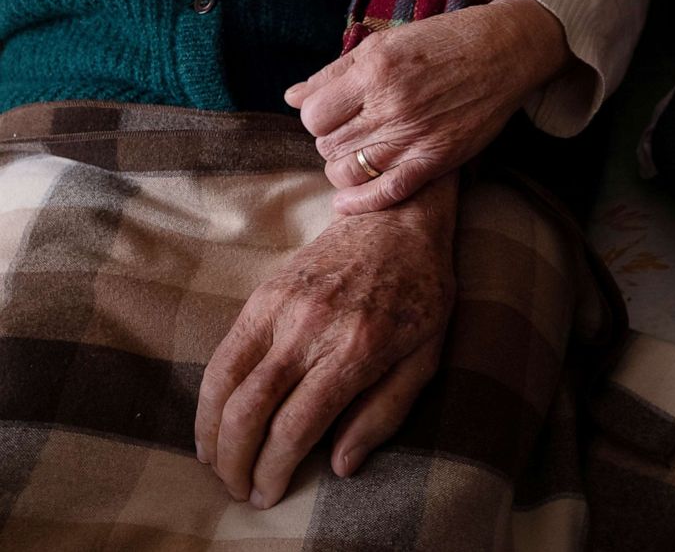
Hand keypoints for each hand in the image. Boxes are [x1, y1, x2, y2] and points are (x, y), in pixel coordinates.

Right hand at [194, 175, 457, 508]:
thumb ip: (384, 413)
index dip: (274, 469)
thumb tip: (340, 465)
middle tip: (237, 489)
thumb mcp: (425, 358)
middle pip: (250, 410)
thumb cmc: (422, 292)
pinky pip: (225, 349)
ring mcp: (282, 306)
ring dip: (211, 431)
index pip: (296, 426)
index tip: (268, 494)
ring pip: (225, 380)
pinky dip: (210, 391)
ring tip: (214, 462)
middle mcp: (311, 328)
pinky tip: (212, 417)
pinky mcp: (265, 292)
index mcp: (356, 350)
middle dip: (235, 460)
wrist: (397, 219)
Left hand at [284, 0, 571, 214]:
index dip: (315, 117)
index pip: (313, 114)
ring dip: (342, 168)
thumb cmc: (444, 40)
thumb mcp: (386, 43)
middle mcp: (390, 105)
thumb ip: (336, 71)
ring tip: (355, 156)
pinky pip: (386, 191)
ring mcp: (413, 135)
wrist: (504, 51)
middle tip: (349, 132)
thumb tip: (292, 96)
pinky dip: (360, 202)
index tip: (331, 113)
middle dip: (330, 140)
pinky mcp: (436, 159)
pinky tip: (346, 203)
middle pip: (327, 144)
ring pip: (348, 171)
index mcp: (374, 70)